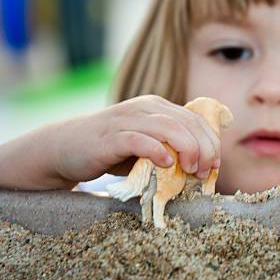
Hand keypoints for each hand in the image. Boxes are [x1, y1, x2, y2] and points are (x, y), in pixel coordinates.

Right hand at [52, 94, 221, 183]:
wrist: (64, 149)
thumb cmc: (111, 151)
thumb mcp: (147, 146)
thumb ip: (171, 149)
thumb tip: (203, 168)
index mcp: (158, 107)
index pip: (196, 119)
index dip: (211, 142)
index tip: (215, 166)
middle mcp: (145, 107)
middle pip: (187, 123)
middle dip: (204, 149)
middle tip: (204, 172)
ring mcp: (127, 119)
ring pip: (168, 127)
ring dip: (187, 149)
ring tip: (191, 170)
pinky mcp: (110, 137)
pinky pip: (139, 139)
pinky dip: (156, 151)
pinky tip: (165, 164)